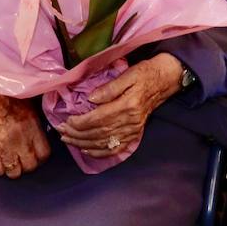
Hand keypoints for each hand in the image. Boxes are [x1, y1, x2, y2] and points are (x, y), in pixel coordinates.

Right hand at [0, 83, 51, 178]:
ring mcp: (5, 147)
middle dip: (29, 165)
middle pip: (30, 166)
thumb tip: (46, 139)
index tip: (38, 156)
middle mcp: (20, 141)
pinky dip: (0, 169)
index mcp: (33, 129)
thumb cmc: (12, 103)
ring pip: (15, 172)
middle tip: (25, 160)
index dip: (42, 157)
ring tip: (13, 162)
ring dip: (15, 170)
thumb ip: (38, 129)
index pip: (44, 154)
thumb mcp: (32, 112)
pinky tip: (2, 161)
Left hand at [58, 54, 181, 157]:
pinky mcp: (135, 134)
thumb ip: (110, 87)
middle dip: (77, 134)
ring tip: (68, 140)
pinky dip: (99, 152)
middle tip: (61, 131)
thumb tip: (91, 99)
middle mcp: (131, 121)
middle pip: (98, 132)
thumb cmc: (145, 73)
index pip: (98, 118)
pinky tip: (86, 150)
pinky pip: (115, 148)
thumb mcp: (129, 73)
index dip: (80, 122)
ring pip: (103, 142)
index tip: (66, 120)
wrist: (166, 80)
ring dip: (83, 143)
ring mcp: (133, 129)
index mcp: (128, 105)